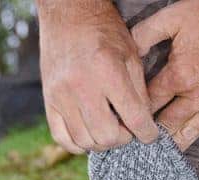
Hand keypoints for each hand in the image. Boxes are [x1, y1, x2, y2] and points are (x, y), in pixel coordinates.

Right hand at [37, 0, 158, 153]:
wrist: (68, 16)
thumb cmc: (104, 33)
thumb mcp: (130, 56)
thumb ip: (139, 92)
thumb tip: (144, 124)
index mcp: (108, 71)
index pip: (134, 117)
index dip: (147, 133)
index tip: (149, 134)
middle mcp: (82, 86)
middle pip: (107, 135)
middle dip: (123, 139)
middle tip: (127, 130)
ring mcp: (61, 96)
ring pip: (85, 140)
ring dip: (102, 142)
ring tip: (109, 130)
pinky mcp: (49, 101)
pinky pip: (62, 138)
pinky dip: (78, 144)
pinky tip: (89, 135)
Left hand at [131, 0, 198, 149]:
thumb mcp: (173, 17)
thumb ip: (146, 33)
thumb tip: (129, 50)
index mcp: (177, 76)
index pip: (149, 103)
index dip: (136, 113)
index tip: (129, 121)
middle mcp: (196, 96)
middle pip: (168, 124)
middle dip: (154, 133)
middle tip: (144, 141)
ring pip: (193, 131)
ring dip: (178, 141)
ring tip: (168, 149)